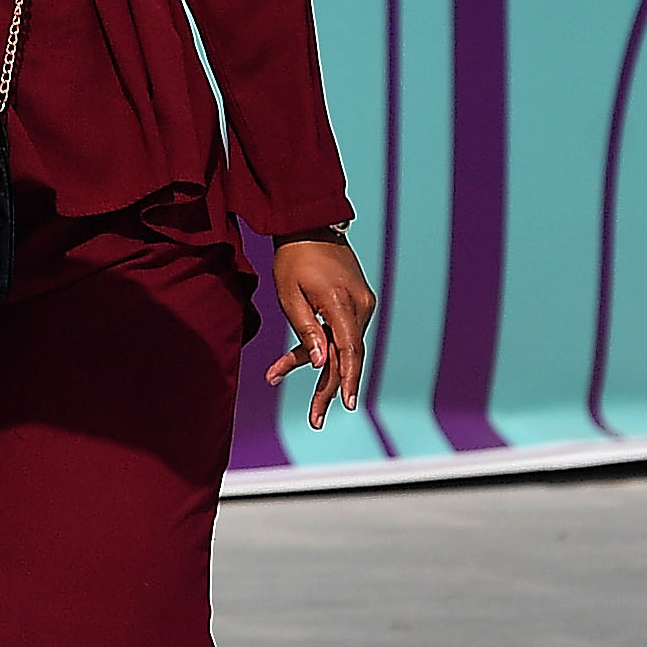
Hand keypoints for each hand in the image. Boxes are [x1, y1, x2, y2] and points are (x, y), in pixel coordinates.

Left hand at [268, 235, 374, 428]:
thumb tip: (318, 364)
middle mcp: (359, 306)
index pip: (349, 351)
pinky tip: (285, 365)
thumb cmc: (293, 259)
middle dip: (330, 389)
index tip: (344, 404)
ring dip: (316, 368)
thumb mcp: (290, 295)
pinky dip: (318, 348)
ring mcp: (361, 304)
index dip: (346, 380)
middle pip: (347, 356)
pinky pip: (340, 333)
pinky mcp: (356, 303)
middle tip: (316, 421)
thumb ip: (306, 330)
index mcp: (342, 304)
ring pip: (341, 347)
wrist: (311, 225)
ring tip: (287, 387)